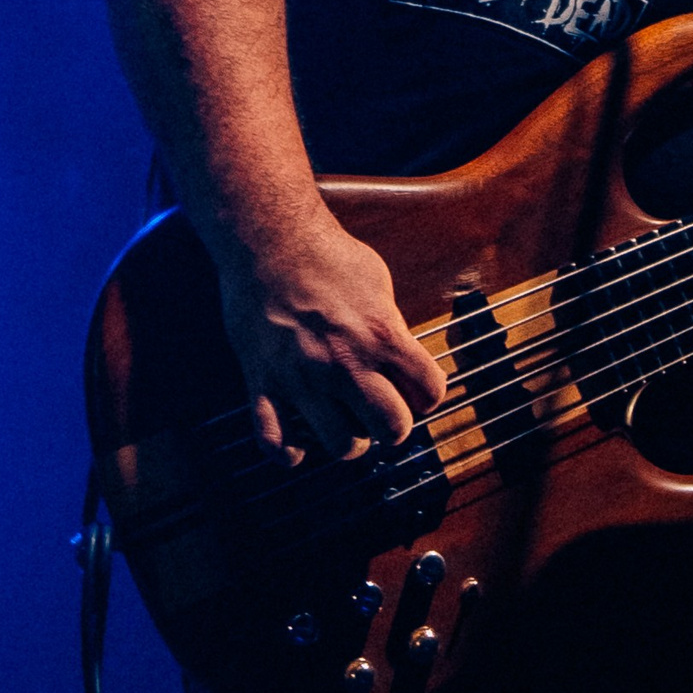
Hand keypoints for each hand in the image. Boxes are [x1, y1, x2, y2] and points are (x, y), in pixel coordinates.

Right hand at [219, 220, 445, 462]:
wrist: (266, 240)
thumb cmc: (325, 255)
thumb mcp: (377, 281)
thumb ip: (391, 325)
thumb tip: (401, 356)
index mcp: (380, 336)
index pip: (429, 392)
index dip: (427, 395)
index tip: (415, 390)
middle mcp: (344, 363)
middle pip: (392, 428)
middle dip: (393, 427)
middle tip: (382, 415)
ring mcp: (302, 377)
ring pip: (341, 445)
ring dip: (348, 441)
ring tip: (343, 425)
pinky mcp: (263, 382)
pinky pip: (275, 440)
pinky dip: (288, 452)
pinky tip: (298, 445)